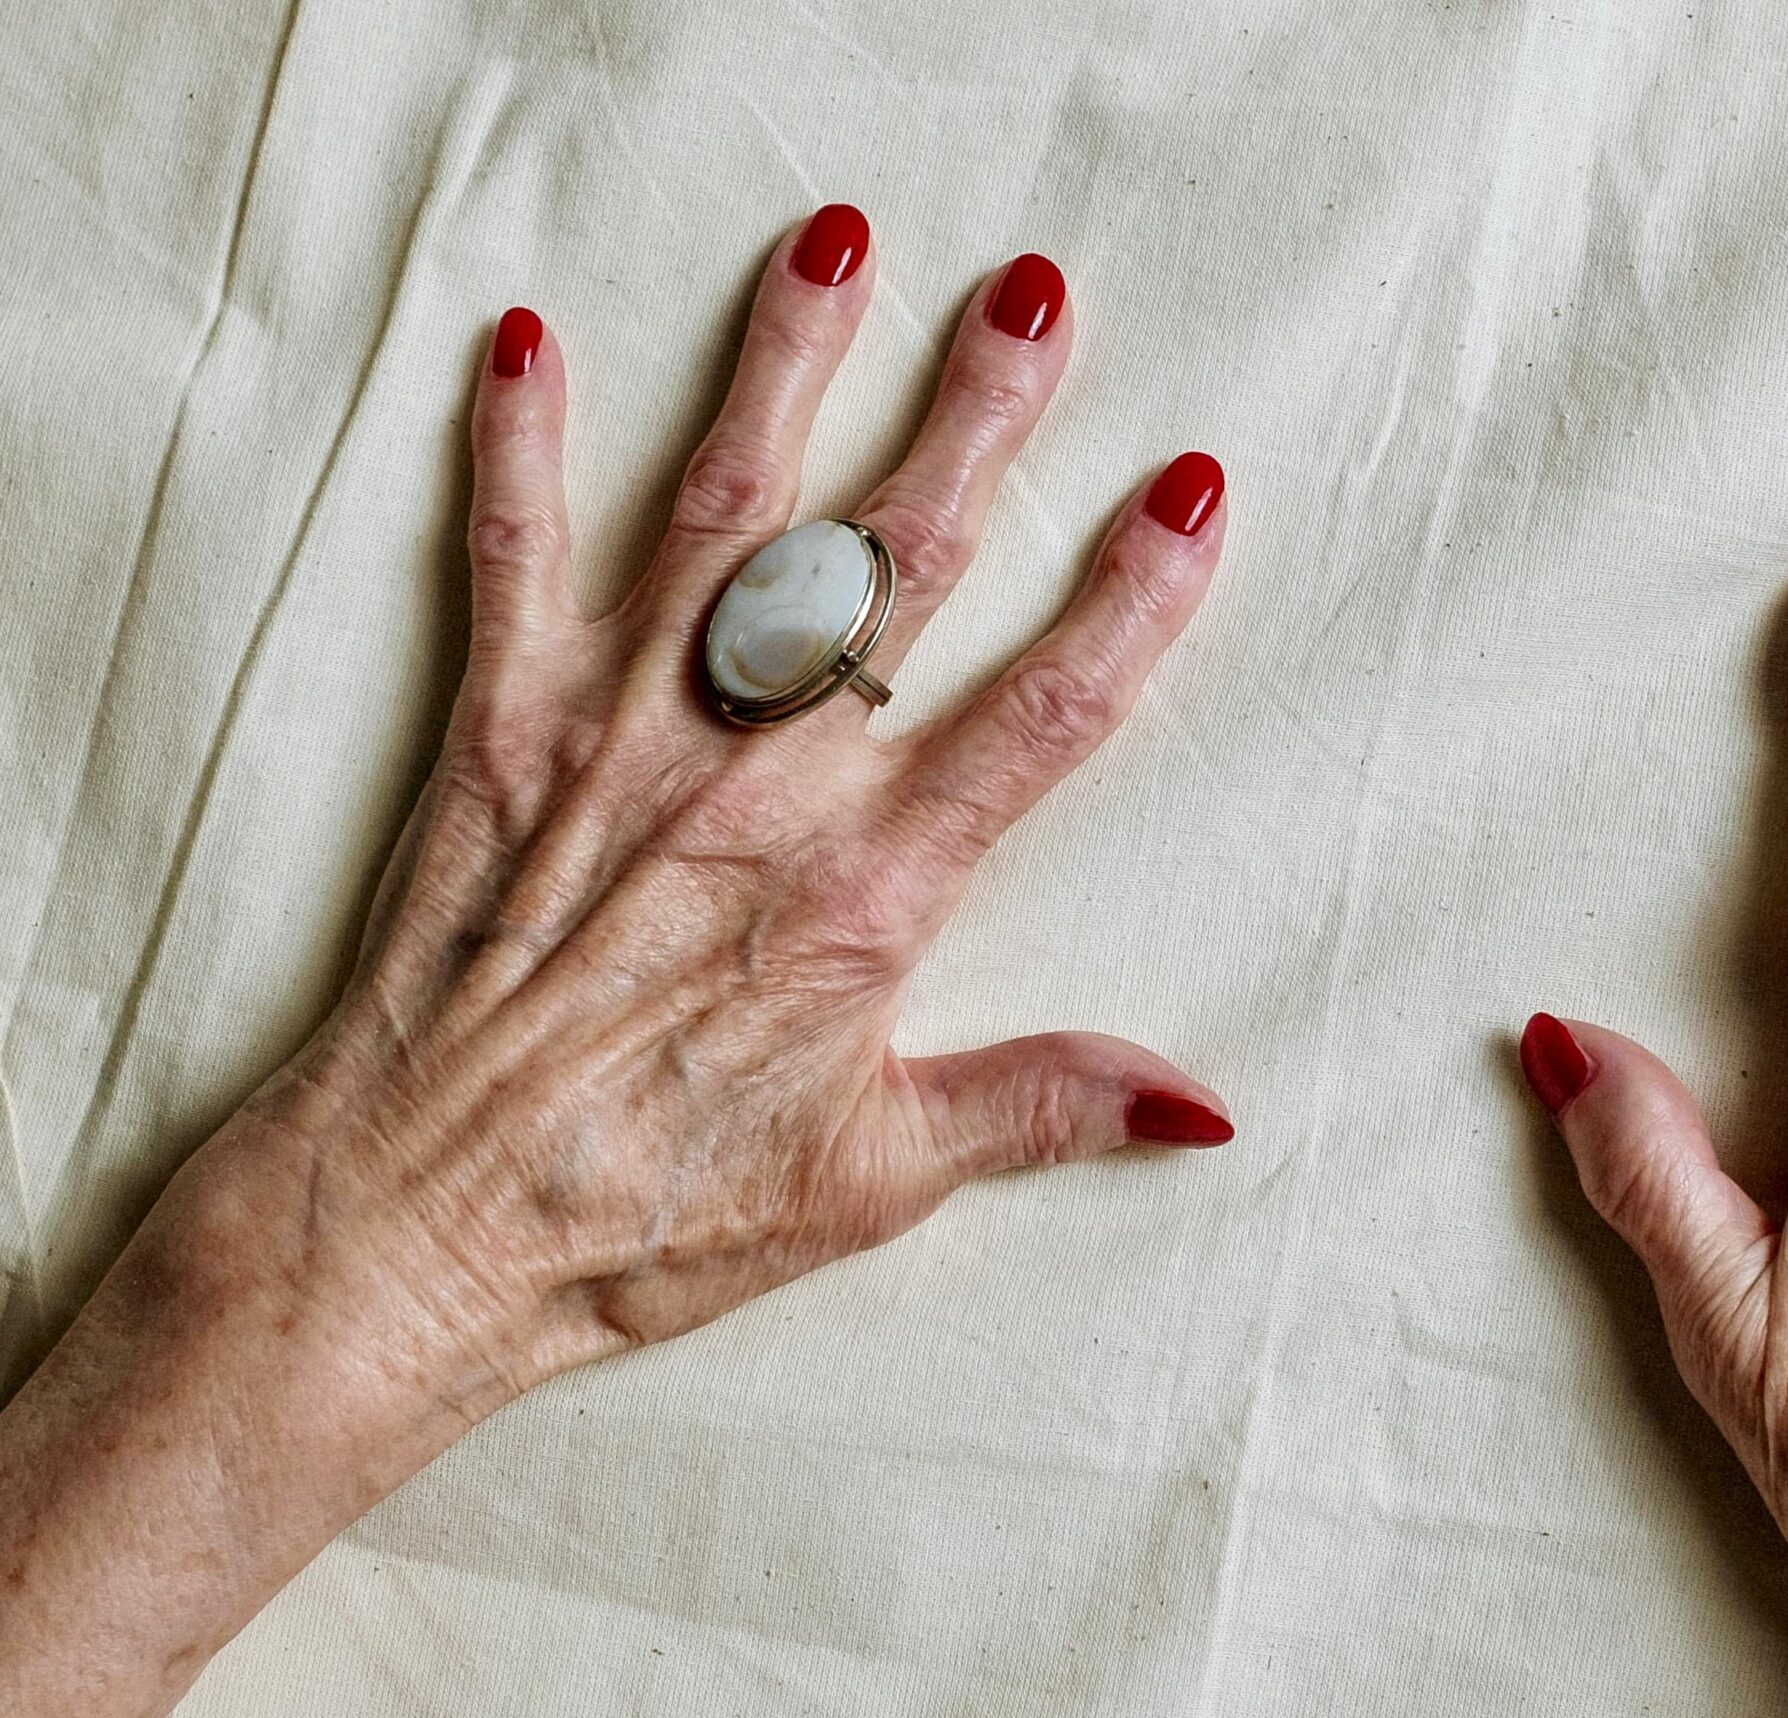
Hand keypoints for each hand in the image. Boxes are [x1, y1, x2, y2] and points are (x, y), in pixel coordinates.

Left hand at [0, 207, 1234, 1717]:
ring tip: (837, 247)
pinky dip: (517, 453)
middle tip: (1038, 300)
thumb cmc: (640, 1210)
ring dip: (786, 374)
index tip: (1189, 496)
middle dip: (975, 419)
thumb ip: (1039, 1107)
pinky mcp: (499, 736)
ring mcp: (622, 742)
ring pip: (724, 522)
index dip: (1129, 601)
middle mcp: (756, 785)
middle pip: (895, 569)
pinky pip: (509, 565)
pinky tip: (533, 347)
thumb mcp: (870, 1180)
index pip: (1038, 715)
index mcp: (869, 891)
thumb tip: (1202, 1105)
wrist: (409, 1226)